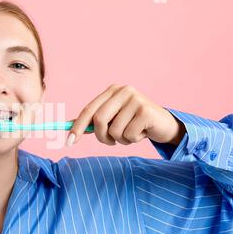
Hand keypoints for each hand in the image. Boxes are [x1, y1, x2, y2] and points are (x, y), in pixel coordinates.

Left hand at [66, 84, 185, 146]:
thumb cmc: (134, 123)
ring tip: (131, 134)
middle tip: (111, 142)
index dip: (77, 127)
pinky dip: (133, 140)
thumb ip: (94, 121)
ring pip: (114, 130)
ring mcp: (136, 99)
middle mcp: (123, 91)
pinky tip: (142, 133)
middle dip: (102, 136)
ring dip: (120, 139)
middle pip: (99, 119)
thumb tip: (68, 128)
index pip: (88, 110)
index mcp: (112, 91)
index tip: (69, 142)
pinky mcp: (146, 111)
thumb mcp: (113, 119)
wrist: (164, 124)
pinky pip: (129, 134)